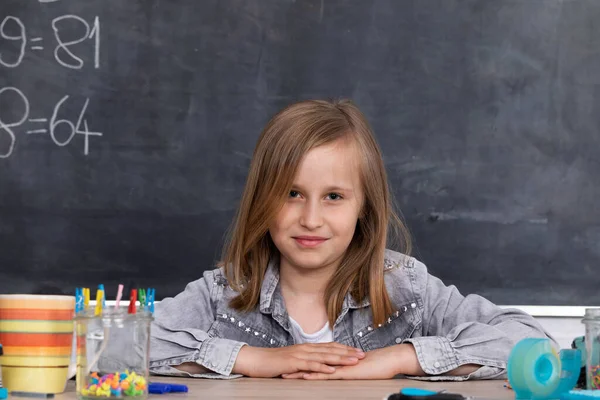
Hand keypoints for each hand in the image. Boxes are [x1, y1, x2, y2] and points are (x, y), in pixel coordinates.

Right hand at [232, 342, 364, 377]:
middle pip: (331, 349)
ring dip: (340, 358)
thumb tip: (319, 364)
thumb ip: (306, 361)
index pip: (330, 346)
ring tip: (353, 361)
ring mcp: (300, 354)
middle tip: (362, 354)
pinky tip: (332, 369)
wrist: (257, 360)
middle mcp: (306, 348)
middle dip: (348, 352)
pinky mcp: (293, 362)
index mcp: (307, 347)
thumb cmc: (274, 362)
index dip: (345, 348)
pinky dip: (323, 367)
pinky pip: (311, 365)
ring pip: (324, 356)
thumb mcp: (293, 360)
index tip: (358, 351)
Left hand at [282, 344, 422, 379]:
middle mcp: (335, 360)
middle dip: (293, 366)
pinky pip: (327, 374)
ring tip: (284, 374)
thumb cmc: (376, 365)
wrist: (389, 360)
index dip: (299, 361)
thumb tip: (337, 369)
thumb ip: (345, 367)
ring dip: (299, 371)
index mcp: (336, 359)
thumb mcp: (356, 367)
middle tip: (278, 368)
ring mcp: (339, 365)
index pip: (313, 359)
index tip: (286, 364)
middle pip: (310, 362)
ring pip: (315, 368)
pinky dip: (315, 375)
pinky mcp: (344, 372)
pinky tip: (304, 376)